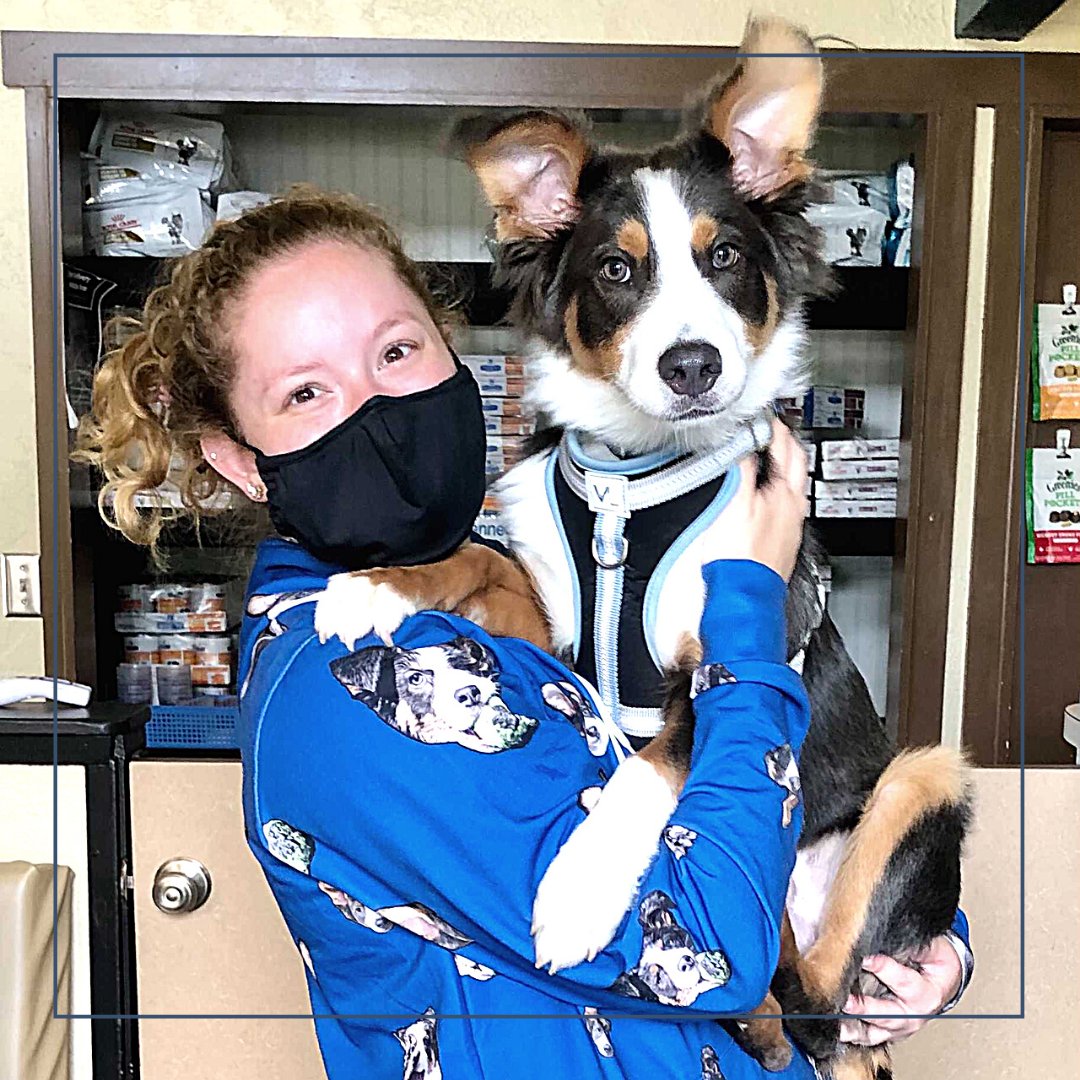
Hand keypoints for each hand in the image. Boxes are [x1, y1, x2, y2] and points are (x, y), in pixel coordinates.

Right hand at [702, 419, 807, 580]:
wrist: (742, 594)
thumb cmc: (740, 556)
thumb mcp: (734, 501)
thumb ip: (740, 467)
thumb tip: (742, 441)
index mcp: (786, 493)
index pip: (786, 447)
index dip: (774, 427)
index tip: (764, 417)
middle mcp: (794, 508)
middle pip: (796, 465)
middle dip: (784, 444)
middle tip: (770, 432)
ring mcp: (790, 526)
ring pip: (792, 486)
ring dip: (781, 468)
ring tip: (766, 460)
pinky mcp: (782, 543)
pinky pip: (784, 506)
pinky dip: (776, 492)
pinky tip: (763, 499)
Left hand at [838, 935, 963, 1045]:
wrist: (942, 983)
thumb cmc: (935, 963)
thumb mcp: (933, 949)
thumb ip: (913, 944)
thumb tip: (887, 934)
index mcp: (926, 995)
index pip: (902, 981)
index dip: (882, 968)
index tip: (863, 958)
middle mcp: (910, 1016)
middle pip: (885, 1015)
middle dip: (863, 1008)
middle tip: (845, 1000)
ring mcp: (896, 1027)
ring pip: (872, 1032)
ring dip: (851, 1027)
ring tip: (832, 1019)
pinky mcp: (884, 1032)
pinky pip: (864, 1037)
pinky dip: (848, 1034)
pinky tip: (832, 1027)